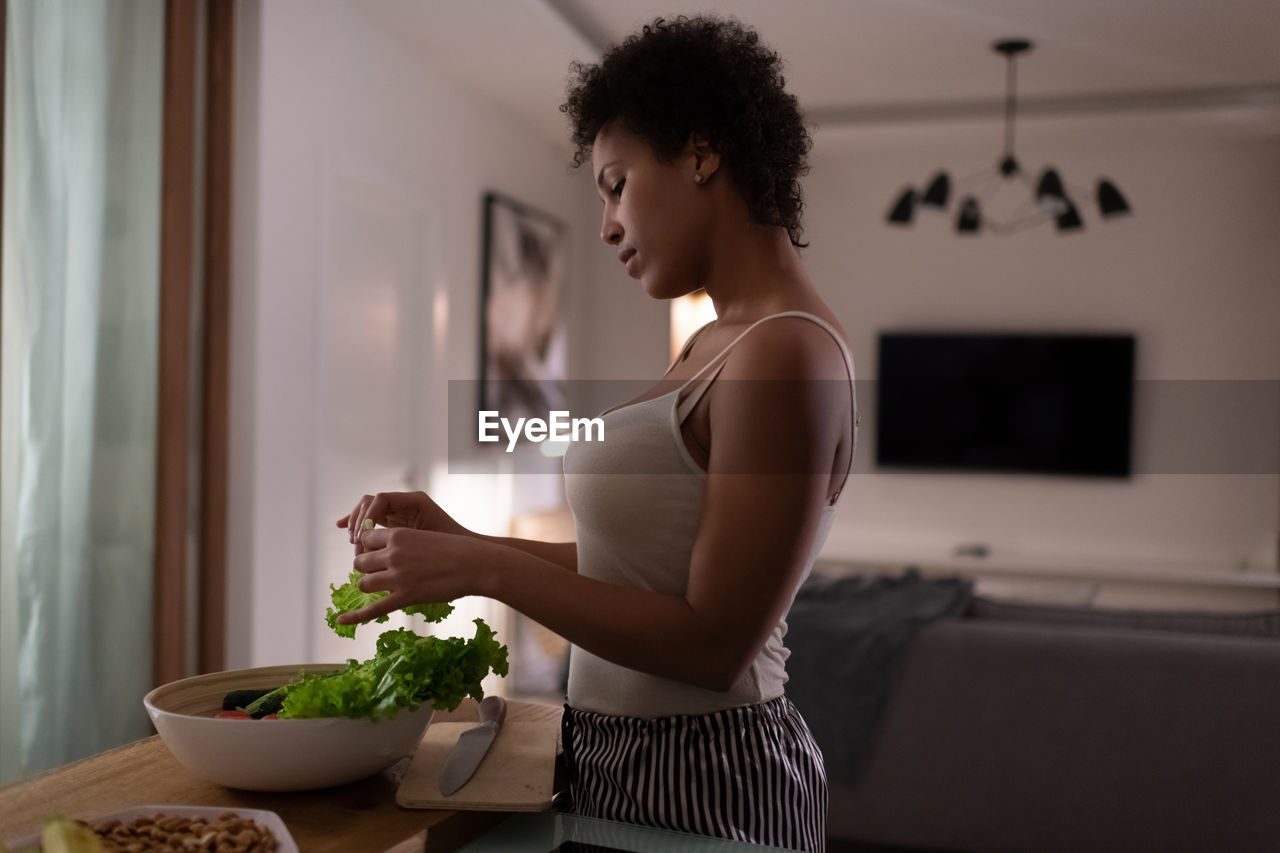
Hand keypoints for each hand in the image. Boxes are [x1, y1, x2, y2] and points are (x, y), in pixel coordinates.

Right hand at [335, 491, 466, 553]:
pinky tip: (342, 528)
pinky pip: (373, 519)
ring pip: (368, 510)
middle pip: (370, 502)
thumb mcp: (427, 544)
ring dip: (356, 525)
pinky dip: (358, 523)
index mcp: (415, 502)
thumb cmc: (452, 550)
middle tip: (356, 543)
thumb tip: (367, 542)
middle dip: (359, 521)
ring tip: (354, 545)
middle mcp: (405, 503)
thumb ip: (401, 541)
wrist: (467, 557)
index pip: (381, 499)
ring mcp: (399, 512)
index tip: (362, 536)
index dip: (367, 515)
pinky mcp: (395, 523)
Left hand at [336, 527, 481, 624]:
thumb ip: (406, 543)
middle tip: (379, 573)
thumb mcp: (426, 536)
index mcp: (398, 535)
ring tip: (380, 588)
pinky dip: (355, 617)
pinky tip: (341, 621)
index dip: (368, 548)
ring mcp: (398, 576)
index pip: (365, 540)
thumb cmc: (457, 549)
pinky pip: (373, 610)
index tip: (376, 555)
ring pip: (364, 583)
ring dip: (368, 586)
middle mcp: (394, 554)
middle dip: (366, 569)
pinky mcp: (405, 597)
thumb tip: (392, 553)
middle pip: (360, 562)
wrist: (476, 564)